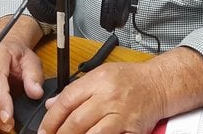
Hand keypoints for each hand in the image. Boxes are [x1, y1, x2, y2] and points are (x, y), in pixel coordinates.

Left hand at [38, 61, 165, 133]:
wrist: (159, 84)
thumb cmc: (131, 79)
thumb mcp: (101, 74)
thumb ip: (76, 89)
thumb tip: (53, 103)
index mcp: (98, 81)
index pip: (67, 100)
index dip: (51, 119)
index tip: (43, 131)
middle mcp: (108, 97)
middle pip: (76, 121)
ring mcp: (121, 114)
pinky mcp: (132, 130)